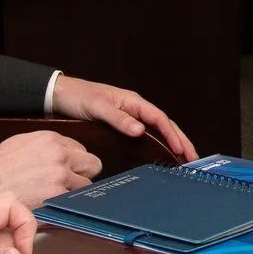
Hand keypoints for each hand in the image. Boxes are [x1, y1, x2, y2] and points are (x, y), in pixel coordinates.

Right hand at [0, 128, 100, 205]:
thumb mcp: (24, 142)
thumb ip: (48, 146)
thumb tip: (63, 153)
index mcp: (53, 140)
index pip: (81, 150)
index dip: (76, 162)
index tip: (71, 169)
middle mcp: (61, 156)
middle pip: (92, 165)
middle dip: (84, 174)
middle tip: (73, 182)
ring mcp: (61, 177)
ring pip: (86, 187)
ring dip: (75, 192)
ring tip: (59, 196)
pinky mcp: (57, 197)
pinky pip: (74, 203)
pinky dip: (67, 206)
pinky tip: (57, 206)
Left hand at [49, 75, 196, 162]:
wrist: (59, 95)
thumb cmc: (77, 97)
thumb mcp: (97, 107)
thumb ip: (118, 119)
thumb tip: (140, 130)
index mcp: (132, 101)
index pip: (159, 119)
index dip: (172, 134)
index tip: (181, 149)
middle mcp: (134, 108)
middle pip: (164, 125)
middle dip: (180, 140)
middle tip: (193, 158)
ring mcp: (129, 116)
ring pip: (157, 130)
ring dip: (172, 143)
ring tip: (184, 158)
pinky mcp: (122, 125)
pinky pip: (146, 135)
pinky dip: (157, 144)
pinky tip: (162, 154)